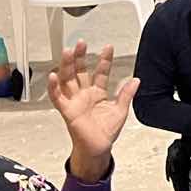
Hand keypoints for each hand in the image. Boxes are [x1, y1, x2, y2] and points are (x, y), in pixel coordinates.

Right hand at [48, 42, 138, 178]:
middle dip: (80, 57)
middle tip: (81, 43)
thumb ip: (126, 94)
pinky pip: (57, 97)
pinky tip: (53, 76)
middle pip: (79, 71)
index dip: (104, 60)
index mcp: (97, 93)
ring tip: (68, 52)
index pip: (100, 72)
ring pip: (67, 80)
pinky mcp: (67, 111)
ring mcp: (74, 101)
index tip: (108, 47)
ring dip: (66, 66)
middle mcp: (84, 94)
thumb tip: (136, 80)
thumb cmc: (106, 131)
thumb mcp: (120, 110)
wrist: (99, 148)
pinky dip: (54, 87)